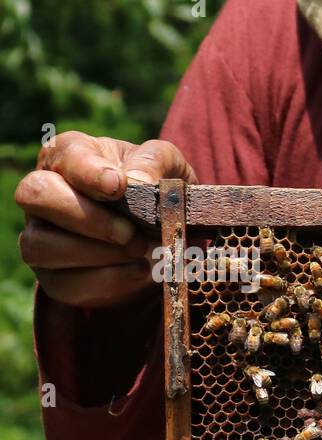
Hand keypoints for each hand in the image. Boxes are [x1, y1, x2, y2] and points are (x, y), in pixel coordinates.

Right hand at [15, 131, 194, 308]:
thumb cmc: (157, 192)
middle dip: (86, 218)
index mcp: (70, 155)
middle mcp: (45, 192)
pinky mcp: (54, 276)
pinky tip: (137, 271)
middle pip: (35, 195)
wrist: (165, 239)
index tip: (119, 188)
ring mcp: (42, 235)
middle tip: (130, 233)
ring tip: (138, 251)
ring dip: (96, 254)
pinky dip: (107, 281)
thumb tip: (140, 180)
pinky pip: (65, 284)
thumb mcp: (168, 168)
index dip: (88, 173)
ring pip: (39, 245)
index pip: (64, 155)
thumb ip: (156, 162)